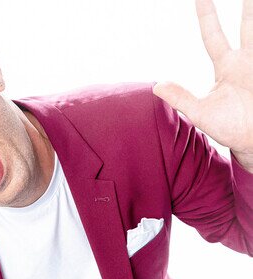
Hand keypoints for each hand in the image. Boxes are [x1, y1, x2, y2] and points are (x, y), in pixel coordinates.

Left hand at [153, 0, 252, 163]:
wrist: (251, 142)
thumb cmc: (227, 128)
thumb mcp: (200, 113)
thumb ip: (181, 98)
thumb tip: (156, 87)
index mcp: (226, 66)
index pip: (212, 35)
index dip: (206, 15)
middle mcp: (245, 60)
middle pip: (247, 25)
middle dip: (246, 6)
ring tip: (252, 0)